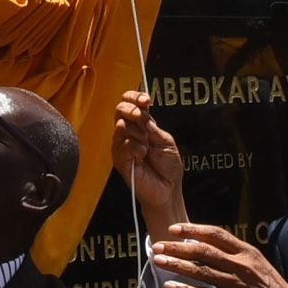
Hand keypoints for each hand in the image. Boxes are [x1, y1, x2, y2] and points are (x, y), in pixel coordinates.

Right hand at [112, 92, 187, 232]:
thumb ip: (153, 128)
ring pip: (121, 126)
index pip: (131, 104)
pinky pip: (122, 144)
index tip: (146, 100)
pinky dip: (135, 147)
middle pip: (120, 110)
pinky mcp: (119, 158)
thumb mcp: (166, 142)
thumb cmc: (168, 167)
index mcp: (142, 125)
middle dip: (131, 109)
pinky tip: (141, 155)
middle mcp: (129, 132)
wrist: (167, 190)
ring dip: (137, 133)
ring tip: (147, 147)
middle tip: (141, 116)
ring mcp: (122, 145)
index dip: (135, 97)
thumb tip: (142, 114)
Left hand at [150, 224, 287, 287]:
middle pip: (202, 250)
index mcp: (247, 253)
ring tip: (157, 261)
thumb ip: (238, 258)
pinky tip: (170, 287)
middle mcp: (240, 265)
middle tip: (158, 245)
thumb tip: (212, 251)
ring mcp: (235, 284)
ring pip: (199, 270)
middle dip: (177, 247)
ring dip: (176, 265)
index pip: (215, 234)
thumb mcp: (260, 267)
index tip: (175, 228)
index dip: (192, 230)